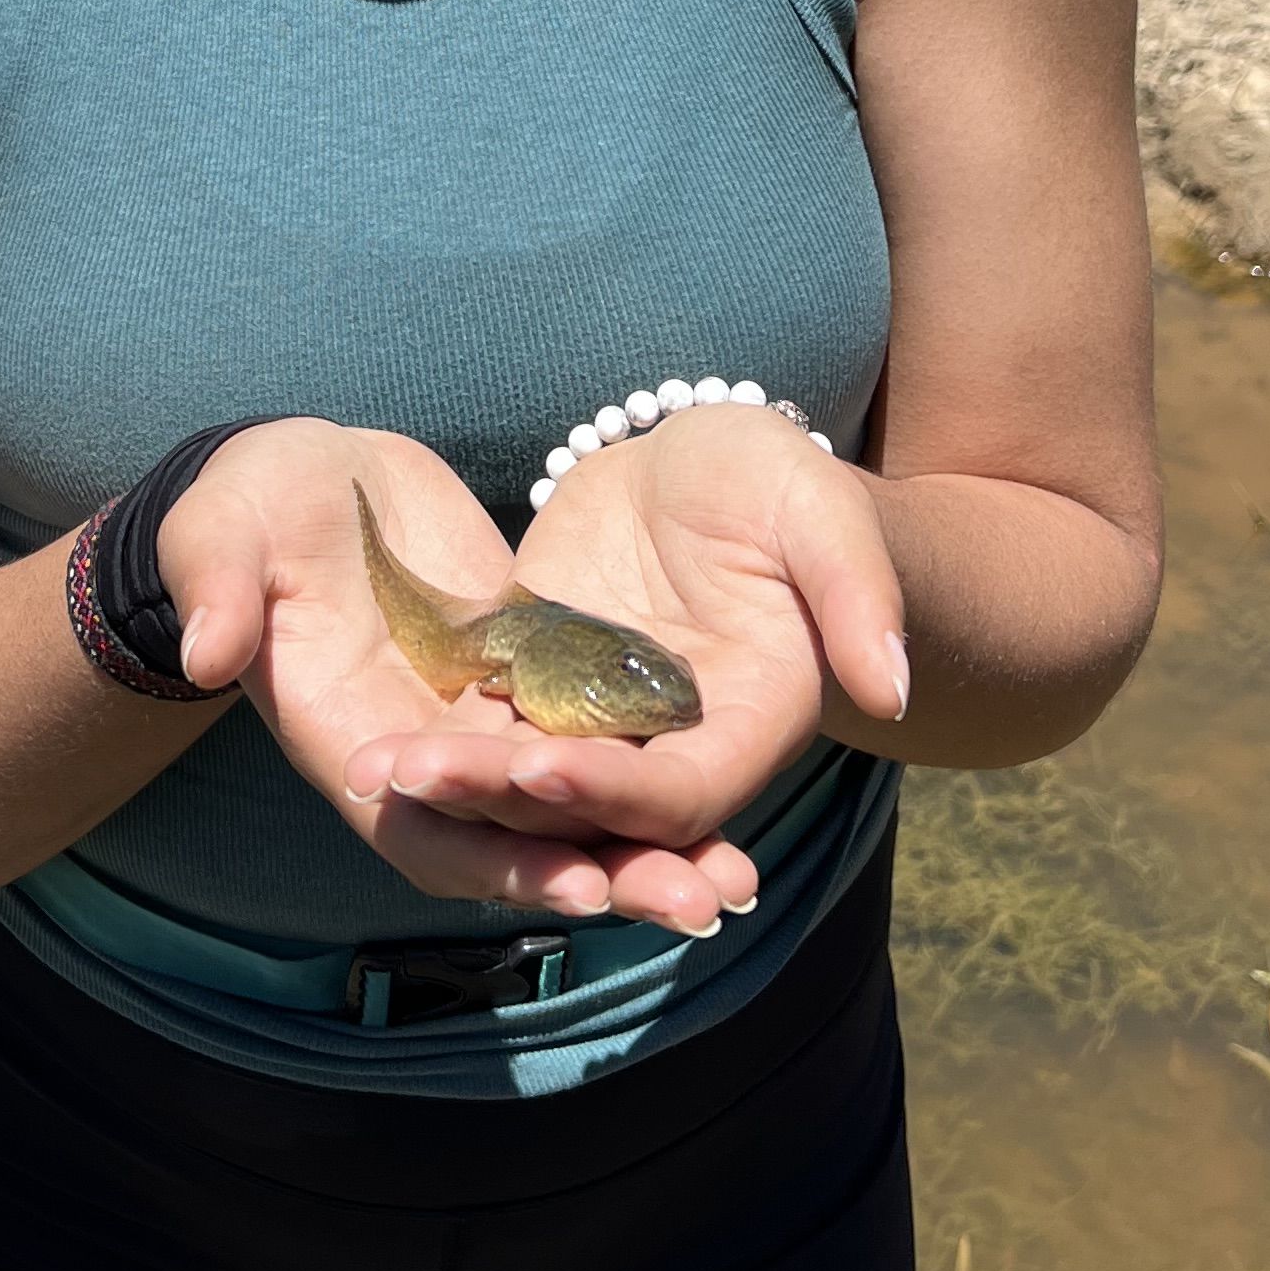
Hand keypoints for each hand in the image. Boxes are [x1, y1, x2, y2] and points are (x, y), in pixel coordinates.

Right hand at [157, 423, 758, 935]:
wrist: (300, 479)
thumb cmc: (246, 504)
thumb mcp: (220, 532)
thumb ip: (215, 588)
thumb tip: (205, 652)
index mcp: (345, 733)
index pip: (424, 826)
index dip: (499, 863)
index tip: (583, 885)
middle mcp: (419, 750)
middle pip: (515, 843)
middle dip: (604, 877)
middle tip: (701, 905)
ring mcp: (475, 721)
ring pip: (565, 807)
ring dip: (642, 847)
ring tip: (734, 883)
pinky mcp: (521, 675)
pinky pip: (589, 743)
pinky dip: (646, 776)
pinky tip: (727, 803)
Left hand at [339, 402, 909, 864]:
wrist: (708, 462)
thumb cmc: (780, 481)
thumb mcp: (819, 510)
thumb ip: (859, 594)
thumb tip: (893, 688)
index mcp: (749, 727)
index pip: (679, 791)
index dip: (611, 790)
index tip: (535, 764)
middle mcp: (671, 749)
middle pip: (589, 808)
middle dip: (503, 804)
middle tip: (412, 779)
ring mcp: (601, 727)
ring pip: (529, 783)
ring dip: (459, 789)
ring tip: (378, 772)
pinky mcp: (544, 691)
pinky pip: (491, 733)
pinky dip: (444, 746)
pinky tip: (376, 743)